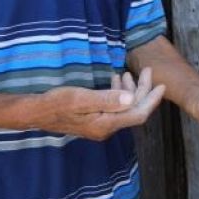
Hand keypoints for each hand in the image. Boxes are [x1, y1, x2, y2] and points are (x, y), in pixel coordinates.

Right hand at [35, 68, 163, 139]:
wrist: (36, 112)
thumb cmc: (56, 103)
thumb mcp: (80, 98)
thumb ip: (106, 99)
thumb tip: (131, 98)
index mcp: (105, 124)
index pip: (138, 114)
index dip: (151, 100)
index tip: (161, 84)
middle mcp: (106, 128)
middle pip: (134, 110)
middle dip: (143, 90)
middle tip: (147, 70)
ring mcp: (100, 125)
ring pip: (124, 107)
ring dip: (131, 90)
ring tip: (128, 72)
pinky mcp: (95, 119)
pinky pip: (114, 107)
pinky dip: (119, 93)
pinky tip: (116, 80)